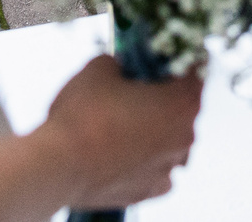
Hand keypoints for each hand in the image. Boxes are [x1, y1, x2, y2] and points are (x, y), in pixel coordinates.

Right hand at [40, 56, 204, 209]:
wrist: (56, 166)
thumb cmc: (81, 117)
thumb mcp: (100, 67)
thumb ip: (121, 61)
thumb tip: (121, 65)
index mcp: (181, 102)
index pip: (195, 73)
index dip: (177, 64)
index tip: (163, 62)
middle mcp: (183, 136)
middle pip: (184, 109)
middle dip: (164, 98)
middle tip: (136, 91)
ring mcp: (167, 167)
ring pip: (171, 142)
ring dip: (156, 132)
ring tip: (124, 125)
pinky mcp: (148, 190)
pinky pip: (157, 171)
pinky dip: (146, 161)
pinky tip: (124, 152)